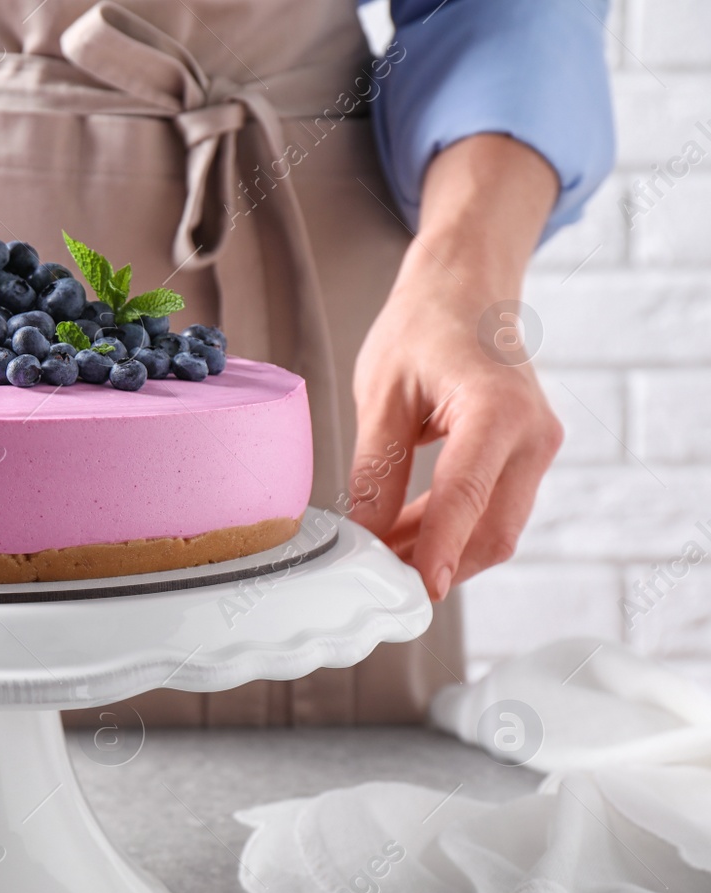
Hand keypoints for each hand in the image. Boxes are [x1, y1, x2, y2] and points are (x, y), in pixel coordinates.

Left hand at [345, 135, 561, 601]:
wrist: (467, 288)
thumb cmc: (422, 328)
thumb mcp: (381, 397)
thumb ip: (376, 470)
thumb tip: (364, 537)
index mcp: (496, 410)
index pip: (465, 498)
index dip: (437, 552)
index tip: (412, 592)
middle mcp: (533, 434)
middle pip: (492, 530)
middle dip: (438, 564)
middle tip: (379, 582)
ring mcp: (540, 447)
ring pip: (495, 528)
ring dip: (442, 551)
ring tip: (381, 553)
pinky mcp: (531, 456)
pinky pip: (495, 509)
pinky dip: (453, 529)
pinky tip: (404, 531)